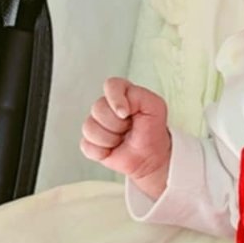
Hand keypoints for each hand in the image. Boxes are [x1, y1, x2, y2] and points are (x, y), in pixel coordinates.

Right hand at [80, 78, 170, 196]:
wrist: (149, 157)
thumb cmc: (152, 131)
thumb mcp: (155, 107)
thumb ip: (139, 96)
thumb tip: (118, 108)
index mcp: (122, 94)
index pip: (111, 85)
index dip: (115, 100)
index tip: (125, 114)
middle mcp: (106, 106)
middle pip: (98, 109)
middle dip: (117, 124)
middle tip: (129, 129)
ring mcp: (96, 123)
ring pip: (90, 128)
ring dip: (110, 139)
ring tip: (122, 140)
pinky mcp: (90, 141)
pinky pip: (87, 146)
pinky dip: (102, 152)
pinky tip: (112, 150)